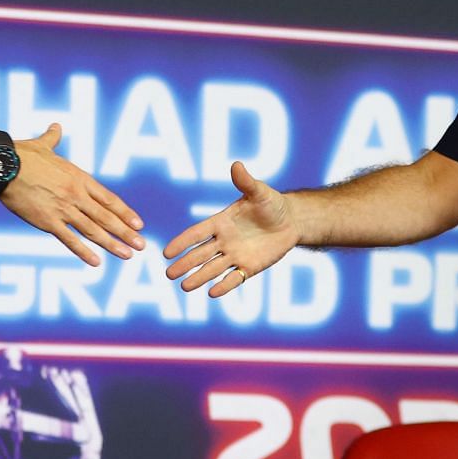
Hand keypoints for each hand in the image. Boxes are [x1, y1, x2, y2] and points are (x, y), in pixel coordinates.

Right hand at [0, 124, 143, 265]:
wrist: (4, 166)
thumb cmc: (22, 154)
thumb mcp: (44, 146)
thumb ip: (53, 139)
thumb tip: (56, 126)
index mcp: (79, 178)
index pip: (109, 199)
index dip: (125, 213)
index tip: (138, 224)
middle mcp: (76, 194)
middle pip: (106, 217)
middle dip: (126, 232)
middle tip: (141, 245)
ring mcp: (63, 209)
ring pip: (93, 230)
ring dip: (112, 243)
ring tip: (127, 254)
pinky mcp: (47, 221)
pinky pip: (69, 239)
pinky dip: (83, 251)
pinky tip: (96, 262)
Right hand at [163, 161, 298, 296]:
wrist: (291, 221)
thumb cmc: (272, 204)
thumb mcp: (259, 192)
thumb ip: (246, 182)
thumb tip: (236, 165)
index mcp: (221, 222)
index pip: (197, 233)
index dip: (181, 242)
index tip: (166, 252)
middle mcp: (224, 241)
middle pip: (200, 254)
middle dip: (185, 264)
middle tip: (168, 274)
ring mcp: (235, 255)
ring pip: (213, 269)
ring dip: (199, 277)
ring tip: (184, 287)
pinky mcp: (249, 267)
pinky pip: (235, 278)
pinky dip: (224, 286)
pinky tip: (212, 293)